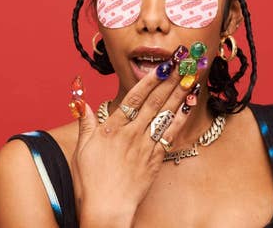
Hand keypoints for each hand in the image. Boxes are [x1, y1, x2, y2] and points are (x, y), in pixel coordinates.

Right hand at [71, 64, 195, 225]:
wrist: (106, 209)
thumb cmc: (90, 180)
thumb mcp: (82, 148)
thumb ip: (85, 123)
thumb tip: (82, 102)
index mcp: (112, 127)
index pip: (134, 98)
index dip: (150, 80)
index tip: (163, 65)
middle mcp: (131, 132)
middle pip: (154, 101)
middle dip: (170, 80)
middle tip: (183, 63)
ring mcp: (145, 145)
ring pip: (165, 114)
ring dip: (179, 94)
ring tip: (191, 77)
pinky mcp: (155, 158)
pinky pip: (170, 134)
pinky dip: (181, 118)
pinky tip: (189, 105)